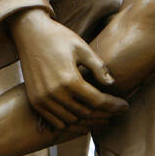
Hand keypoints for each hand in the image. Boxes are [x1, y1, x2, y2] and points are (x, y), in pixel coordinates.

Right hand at [8, 8, 127, 129]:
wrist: (30, 33)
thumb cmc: (59, 37)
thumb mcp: (82, 48)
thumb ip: (98, 67)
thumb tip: (112, 83)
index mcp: (69, 79)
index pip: (97, 101)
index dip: (113, 105)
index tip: (125, 106)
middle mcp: (54, 93)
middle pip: (85, 113)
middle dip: (104, 114)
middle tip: (116, 111)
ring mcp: (42, 99)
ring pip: (71, 120)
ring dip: (87, 120)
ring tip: (101, 115)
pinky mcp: (35, 100)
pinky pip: (55, 121)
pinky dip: (70, 122)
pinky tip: (81, 116)